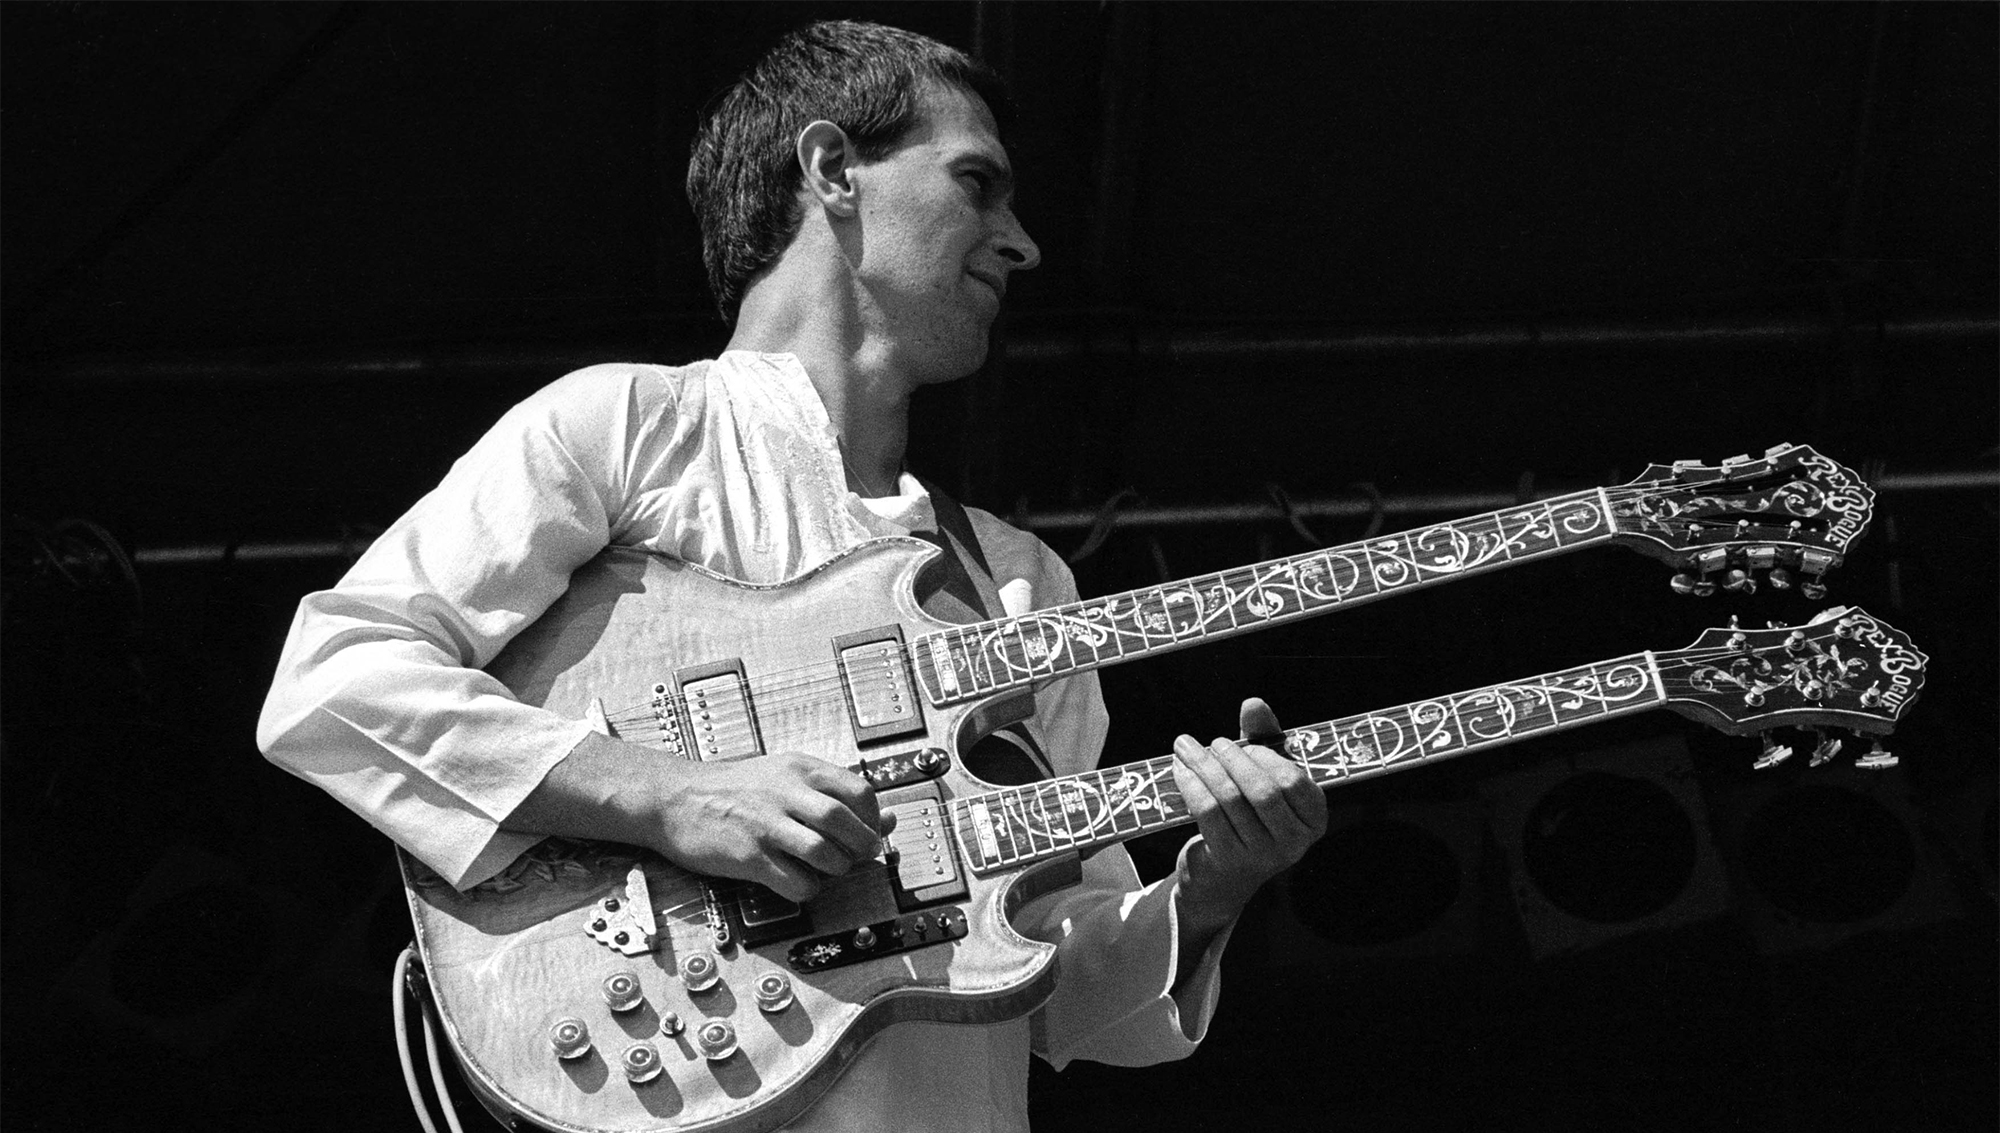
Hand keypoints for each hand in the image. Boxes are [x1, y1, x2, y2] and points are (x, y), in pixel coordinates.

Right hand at [650, 752, 885, 902]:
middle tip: (857, 858)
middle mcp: (786, 792)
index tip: (868, 833)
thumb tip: (888, 820)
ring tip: (825, 869)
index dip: (873, 820)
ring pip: (826, 854)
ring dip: (836, 869)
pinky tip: (796, 882)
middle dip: (862, 848)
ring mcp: (767, 825)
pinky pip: (796, 883)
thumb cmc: (734, 788)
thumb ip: (832, 794)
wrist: (673, 798)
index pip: (860, 792)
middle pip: (846, 824)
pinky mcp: (749, 857)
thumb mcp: (784, 775)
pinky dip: (807, 890)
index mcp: (800, 768)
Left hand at [1170, 697, 1327, 919]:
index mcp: (1314, 818)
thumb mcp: (1263, 774)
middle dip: (1231, 758)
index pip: (1292, 779)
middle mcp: (1295, 842)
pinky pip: (1206, 812)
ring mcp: (1262, 855)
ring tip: (1185, 747)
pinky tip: (1179, 769)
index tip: (1240, 744)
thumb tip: (1253, 703)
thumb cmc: (1250, 814)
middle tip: (1212, 742)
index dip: (1263, 756)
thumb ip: (1264, 738)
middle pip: (1261, 789)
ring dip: (1203, 766)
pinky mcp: (1229, 860)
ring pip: (1229, 798)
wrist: (1223, 876)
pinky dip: (1190, 785)